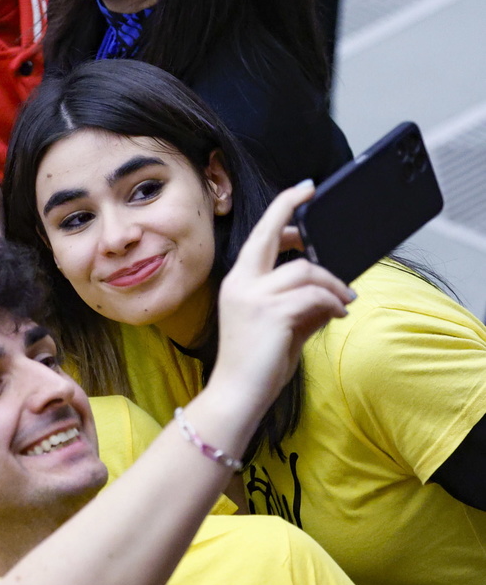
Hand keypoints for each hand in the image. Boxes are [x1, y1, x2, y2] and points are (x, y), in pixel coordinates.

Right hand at [210, 182, 353, 410]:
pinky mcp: (272, 313)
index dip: (281, 210)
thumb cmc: (256, 363)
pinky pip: (315, 296)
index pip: (260, 236)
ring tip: (346, 300)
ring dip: (333, 283)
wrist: (237, 393)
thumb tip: (329, 291)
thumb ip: (299, 303)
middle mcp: (241, 283)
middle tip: (315, 204)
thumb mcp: (279, 326)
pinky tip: (339, 314)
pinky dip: (333, 302)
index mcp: (238, 282)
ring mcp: (254, 297)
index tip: (301, 191)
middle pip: (272, 235)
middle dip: (293, 212)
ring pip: (305, 271)